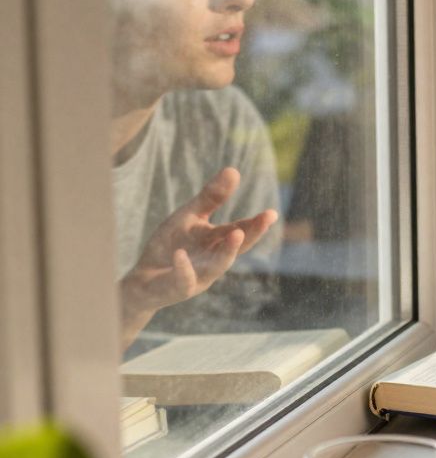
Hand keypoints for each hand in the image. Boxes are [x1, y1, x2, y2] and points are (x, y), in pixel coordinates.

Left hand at [119, 167, 277, 339]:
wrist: (143, 280)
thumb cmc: (170, 245)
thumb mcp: (189, 217)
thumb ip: (211, 198)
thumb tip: (234, 169)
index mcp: (217, 243)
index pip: (240, 231)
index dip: (256, 223)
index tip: (271, 213)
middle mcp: (213, 261)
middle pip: (236, 247)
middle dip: (252, 234)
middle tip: (267, 218)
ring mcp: (198, 276)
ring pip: (217, 266)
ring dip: (228, 251)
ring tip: (237, 234)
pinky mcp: (177, 288)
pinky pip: (183, 280)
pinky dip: (184, 268)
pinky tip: (180, 254)